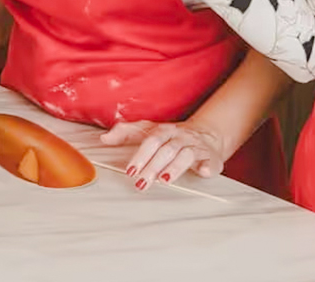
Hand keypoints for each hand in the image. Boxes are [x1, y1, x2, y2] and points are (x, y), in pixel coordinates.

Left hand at [103, 119, 228, 190]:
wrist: (207, 135)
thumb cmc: (172, 137)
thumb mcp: (149, 131)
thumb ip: (126, 133)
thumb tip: (103, 138)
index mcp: (164, 131)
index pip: (151, 140)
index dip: (140, 155)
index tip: (130, 171)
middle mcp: (180, 137)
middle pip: (166, 149)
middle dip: (153, 166)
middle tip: (141, 183)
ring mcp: (196, 147)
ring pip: (185, 154)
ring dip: (175, 167)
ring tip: (165, 180)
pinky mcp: (211, 158)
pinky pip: (210, 161)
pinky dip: (207, 167)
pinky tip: (203, 172)